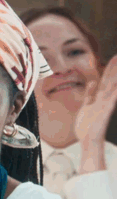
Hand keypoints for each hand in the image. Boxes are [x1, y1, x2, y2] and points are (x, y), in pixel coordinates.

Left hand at [75, 55, 116, 171]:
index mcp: (97, 98)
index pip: (104, 80)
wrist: (88, 141)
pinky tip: (116, 85)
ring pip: (110, 87)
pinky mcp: (104, 111)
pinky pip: (110, 100)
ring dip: (115, 75)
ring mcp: (104, 105)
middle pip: (109, 80)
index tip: (113, 58)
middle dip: (113, 67)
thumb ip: (89, 94)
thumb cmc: (86, 126)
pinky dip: (114, 92)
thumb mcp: (85, 106)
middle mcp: (102, 100)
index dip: (108, 69)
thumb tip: (91, 82)